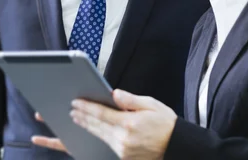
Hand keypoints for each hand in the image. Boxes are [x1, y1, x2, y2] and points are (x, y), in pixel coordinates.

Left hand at [31, 89, 177, 159]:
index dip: (87, 107)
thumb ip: (130, 100)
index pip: (102, 114)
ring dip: (86, 126)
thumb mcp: (151, 105)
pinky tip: (90, 132)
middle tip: (71, 109)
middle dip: (82, 116)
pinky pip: (105, 145)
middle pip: (96, 125)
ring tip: (75, 118)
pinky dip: (95, 137)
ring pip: (99, 135)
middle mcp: (123, 138)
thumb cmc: (165, 123)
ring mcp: (122, 150)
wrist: (176, 145)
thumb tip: (114, 93)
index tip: (76, 102)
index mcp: (129, 123)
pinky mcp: (123, 157)